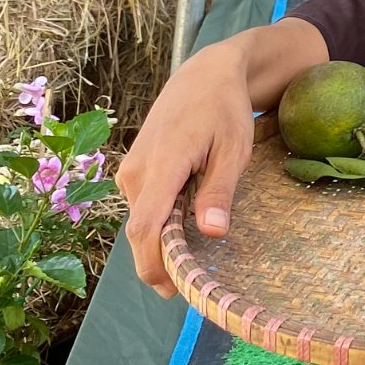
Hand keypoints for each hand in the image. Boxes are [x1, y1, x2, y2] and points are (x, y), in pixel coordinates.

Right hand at [116, 42, 258, 298]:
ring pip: (142, 221)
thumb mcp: (234, 148)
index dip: (154, 264)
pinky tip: (186, 223)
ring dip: (163, 240)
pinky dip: (161, 222)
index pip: (145, 227)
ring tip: (195, 251)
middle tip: (193, 280)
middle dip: (162, 260)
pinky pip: (144, 207)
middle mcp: (136, 172)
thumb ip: (220, 190)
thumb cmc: (224, 109)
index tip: (173, 289)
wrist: (203, 75)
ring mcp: (131, 171)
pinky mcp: (133, 171)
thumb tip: (212, 232)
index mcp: (162, 164)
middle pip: (142, 231)